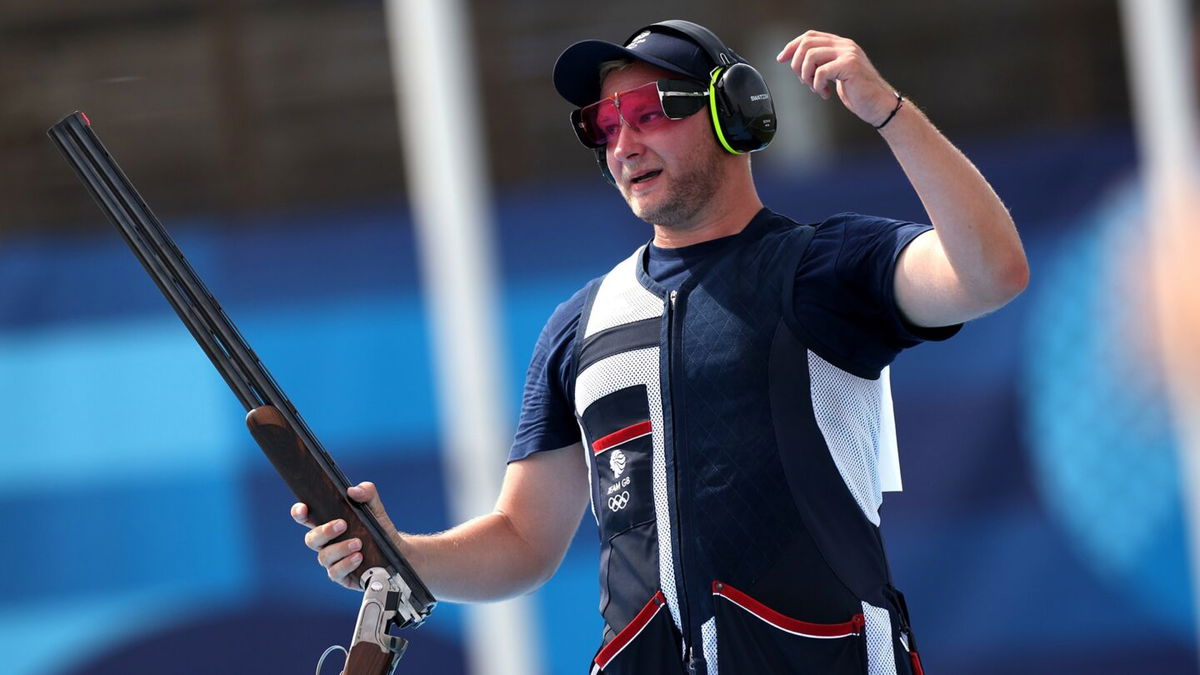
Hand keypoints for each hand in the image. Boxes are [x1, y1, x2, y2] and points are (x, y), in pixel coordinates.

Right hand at [291, 481, 399, 590]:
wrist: (396, 550)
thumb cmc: (378, 527)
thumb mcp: (375, 507)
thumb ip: (367, 493)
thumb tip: (353, 490)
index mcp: (328, 523)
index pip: (307, 518)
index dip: (299, 513)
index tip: (303, 508)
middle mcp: (327, 543)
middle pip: (311, 539)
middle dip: (324, 531)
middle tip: (342, 524)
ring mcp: (333, 560)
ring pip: (323, 557)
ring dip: (340, 548)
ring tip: (358, 543)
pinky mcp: (342, 575)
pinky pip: (335, 572)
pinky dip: (346, 564)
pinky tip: (359, 557)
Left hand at [776, 30, 898, 126]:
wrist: (878, 105)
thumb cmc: (858, 93)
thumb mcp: (836, 74)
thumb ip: (822, 64)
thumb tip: (796, 62)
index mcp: (840, 45)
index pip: (810, 36)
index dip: (792, 46)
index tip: (781, 58)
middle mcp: (845, 45)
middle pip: (807, 44)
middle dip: (797, 64)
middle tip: (803, 81)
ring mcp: (848, 54)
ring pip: (810, 56)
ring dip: (806, 76)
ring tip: (814, 88)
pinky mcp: (849, 66)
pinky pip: (820, 72)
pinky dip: (817, 86)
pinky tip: (825, 93)